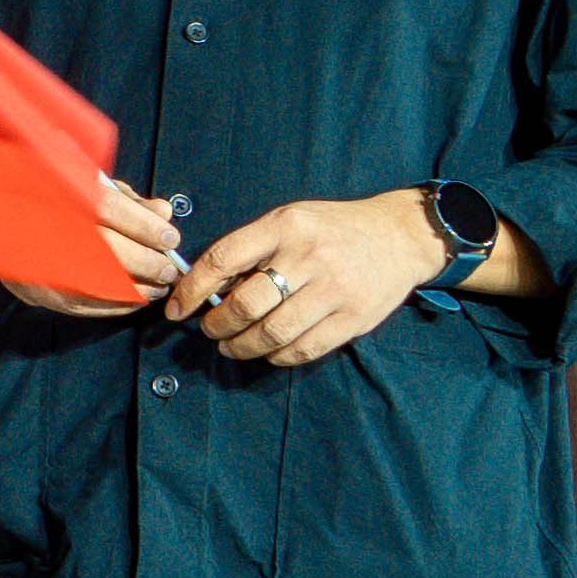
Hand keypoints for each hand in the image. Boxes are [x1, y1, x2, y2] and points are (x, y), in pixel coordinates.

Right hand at [0, 170, 186, 318]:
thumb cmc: (28, 184)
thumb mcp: (75, 176)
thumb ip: (118, 194)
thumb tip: (160, 212)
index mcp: (43, 186)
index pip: (102, 208)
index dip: (142, 224)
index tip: (169, 235)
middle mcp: (31, 224)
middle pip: (101, 248)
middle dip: (143, 262)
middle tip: (168, 268)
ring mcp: (26, 260)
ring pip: (87, 282)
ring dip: (130, 290)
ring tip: (156, 288)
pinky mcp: (25, 287)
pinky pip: (73, 305)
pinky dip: (107, 307)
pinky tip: (130, 302)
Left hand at [156, 189, 451, 371]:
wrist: (399, 236)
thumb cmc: (333, 229)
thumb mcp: (291, 220)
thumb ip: (253, 248)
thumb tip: (210, 288)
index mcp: (285, 226)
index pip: (223, 259)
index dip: (192, 289)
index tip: (177, 308)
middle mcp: (309, 256)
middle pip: (247, 304)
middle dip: (217, 325)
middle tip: (210, 331)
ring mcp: (334, 289)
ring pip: (273, 333)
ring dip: (242, 347)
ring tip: (232, 347)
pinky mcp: (353, 318)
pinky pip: (304, 349)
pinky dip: (278, 357)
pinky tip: (268, 352)